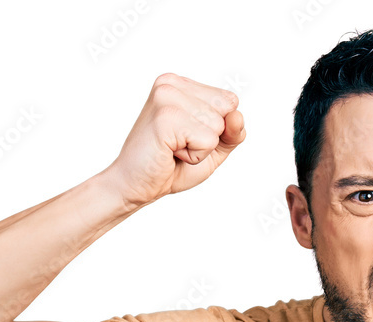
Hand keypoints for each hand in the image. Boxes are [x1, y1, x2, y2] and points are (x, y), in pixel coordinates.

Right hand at [105, 73, 245, 208]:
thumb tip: (237, 115)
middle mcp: (171, 83)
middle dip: (210, 138)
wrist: (135, 187)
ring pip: (218, 126)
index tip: (187, 137)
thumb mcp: (212, 149)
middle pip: (227, 109)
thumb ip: (232, 133)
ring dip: (200, 149)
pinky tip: (170, 153)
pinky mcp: (166, 116)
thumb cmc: (170, 166)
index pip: (230, 101)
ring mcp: (166, 96)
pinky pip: (207, 140)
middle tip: (179, 146)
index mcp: (181, 84)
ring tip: (173, 149)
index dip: (218, 129)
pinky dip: (194, 156)